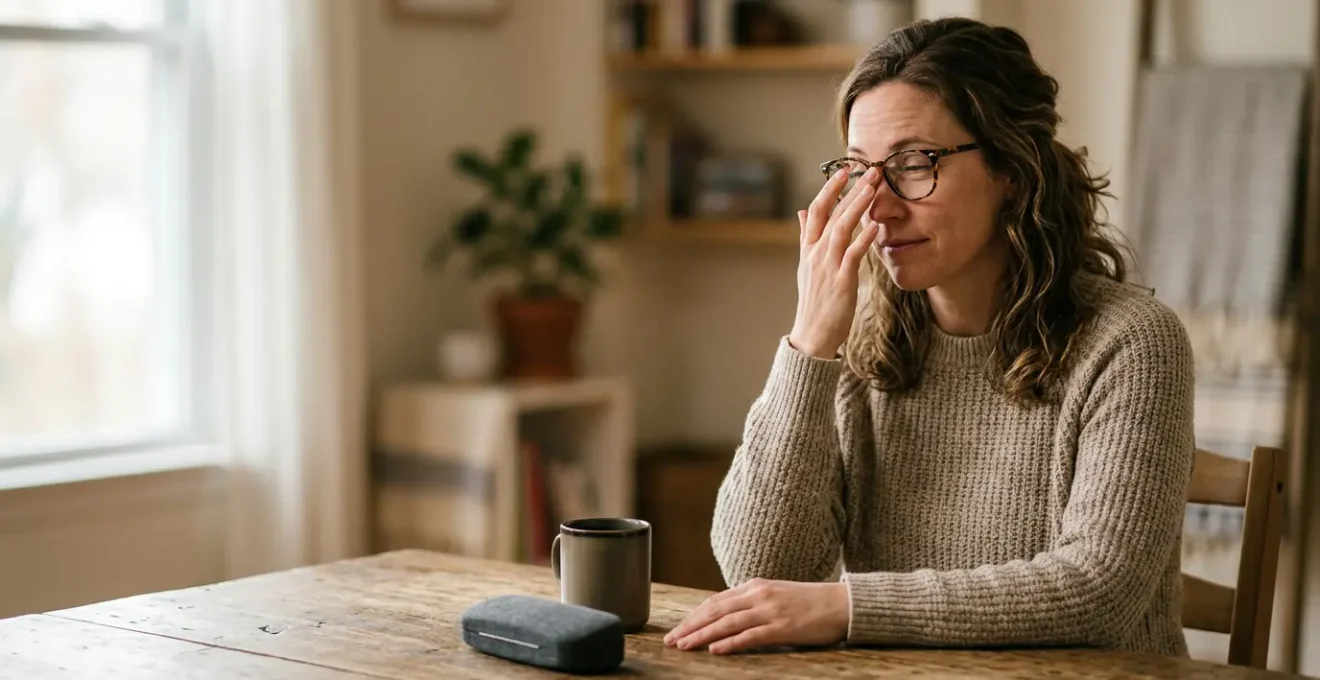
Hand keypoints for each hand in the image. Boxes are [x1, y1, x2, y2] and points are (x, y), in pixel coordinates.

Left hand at [662, 578, 849, 653]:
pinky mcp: (782, 627)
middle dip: (690, 625)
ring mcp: (770, 610)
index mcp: (754, 586)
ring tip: (685, 645)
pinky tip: (714, 649)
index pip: (715, 601)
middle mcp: (758, 595)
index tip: (678, 628)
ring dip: (702, 635)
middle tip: (671, 640)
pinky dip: (730, 642)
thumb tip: (727, 617)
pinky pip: (750, 635)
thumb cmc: (809, 603)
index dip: (694, 615)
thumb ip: (752, 604)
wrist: (841, 604)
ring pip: (727, 622)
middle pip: (715, 610)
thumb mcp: (775, 595)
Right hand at [787, 166, 880, 359]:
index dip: (829, 189)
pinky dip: (865, 239)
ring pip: (841, 229)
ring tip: (873, 188)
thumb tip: (801, 211)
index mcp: (808, 249)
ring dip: (857, 207)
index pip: (815, 211)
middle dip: (850, 191)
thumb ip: (806, 237)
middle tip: (869, 171)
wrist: (812, 335)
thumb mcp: (806, 266)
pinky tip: (876, 226)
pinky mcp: (841, 282)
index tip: (844, 171)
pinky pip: (853, 255)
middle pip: (831, 215)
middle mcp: (815, 254)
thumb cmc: (814, 302)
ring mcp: (827, 267)